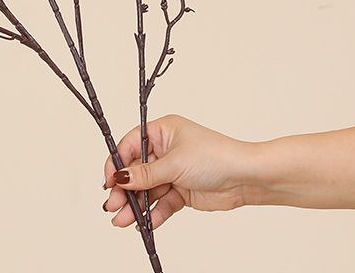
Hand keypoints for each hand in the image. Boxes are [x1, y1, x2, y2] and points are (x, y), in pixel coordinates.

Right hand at [103, 114, 249, 228]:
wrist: (246, 178)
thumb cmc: (216, 156)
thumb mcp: (175, 163)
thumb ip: (146, 174)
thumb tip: (121, 177)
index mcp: (161, 132)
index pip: (130, 146)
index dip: (117, 163)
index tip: (108, 181)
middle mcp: (165, 150)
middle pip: (136, 171)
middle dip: (124, 190)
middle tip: (112, 206)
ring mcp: (173, 172)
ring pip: (147, 190)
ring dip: (135, 205)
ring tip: (123, 220)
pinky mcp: (182, 191)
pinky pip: (162, 203)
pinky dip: (153, 213)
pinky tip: (145, 223)